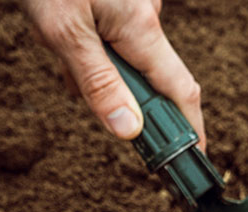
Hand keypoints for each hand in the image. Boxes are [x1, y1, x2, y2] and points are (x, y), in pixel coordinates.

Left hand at [23, 0, 205, 149]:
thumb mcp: (62, 32)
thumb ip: (97, 84)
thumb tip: (129, 133)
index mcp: (140, 26)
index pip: (179, 91)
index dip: (191, 130)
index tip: (194, 161)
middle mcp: (147, 14)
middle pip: (145, 77)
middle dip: (110, 88)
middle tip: (68, 72)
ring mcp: (134, 3)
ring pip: (121, 56)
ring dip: (89, 62)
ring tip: (52, 34)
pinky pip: (111, 33)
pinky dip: (86, 40)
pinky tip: (61, 21)